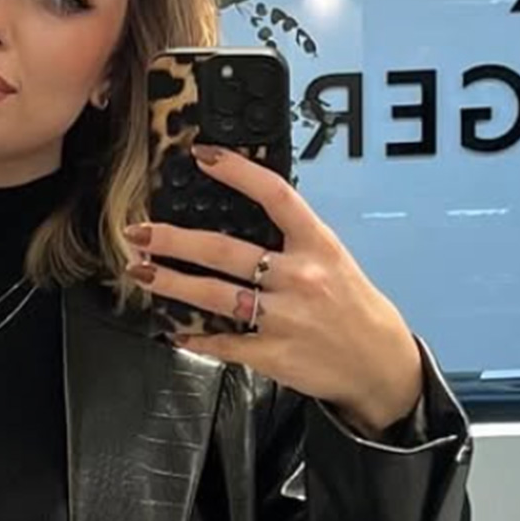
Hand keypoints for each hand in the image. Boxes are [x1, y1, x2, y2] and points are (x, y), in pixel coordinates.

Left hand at [123, 143, 422, 436]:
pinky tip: (175, 331)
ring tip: (140, 272)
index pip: (275, 196)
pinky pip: (224, 344)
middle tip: (138, 231)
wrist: (381, 364)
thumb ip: (293, 241)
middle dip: (174, 241)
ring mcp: (284, 317)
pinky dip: (196, 338)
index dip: (238, 173)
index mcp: (318, 246)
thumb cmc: (354, 308)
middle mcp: (299, 277)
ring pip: (214, 296)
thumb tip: (246, 217)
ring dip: (171, 283)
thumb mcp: (333, 261)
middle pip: (225, 251)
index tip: (203, 156)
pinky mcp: (273, 353)